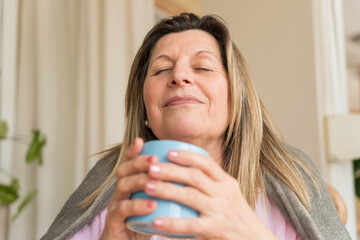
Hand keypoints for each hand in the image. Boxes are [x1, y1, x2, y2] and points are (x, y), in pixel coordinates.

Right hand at [100, 138, 157, 239]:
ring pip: (123, 186)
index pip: (130, 164)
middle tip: (155, 159)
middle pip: (125, 170)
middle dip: (139, 162)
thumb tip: (188, 176)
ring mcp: (115, 206)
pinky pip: (123, 211)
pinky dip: (137, 206)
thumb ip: (165, 190)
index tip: (143, 141)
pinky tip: (151, 205)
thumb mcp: (155, 204)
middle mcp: (120, 192)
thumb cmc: (144, 224)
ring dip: (139, 180)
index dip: (134, 152)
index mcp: (130, 185)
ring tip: (155, 179)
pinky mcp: (114, 222)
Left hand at [144, 150, 277, 239]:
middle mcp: (224, 193)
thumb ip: (211, 184)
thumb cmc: (235, 217)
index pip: (206, 163)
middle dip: (170, 170)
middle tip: (150, 168)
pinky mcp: (215, 230)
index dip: (187, 156)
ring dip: (166, 190)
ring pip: (189, 196)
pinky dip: (171, 223)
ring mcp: (220, 211)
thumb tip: (184, 171)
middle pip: (194, 176)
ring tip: (148, 187)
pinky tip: (155, 221)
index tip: (169, 152)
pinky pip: (189, 225)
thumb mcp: (229, 195)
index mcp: (227, 182)